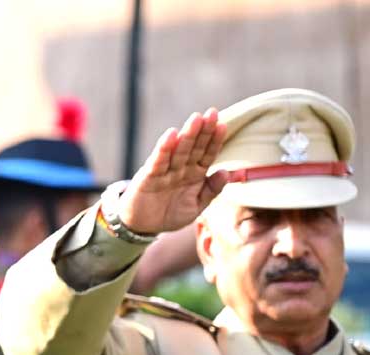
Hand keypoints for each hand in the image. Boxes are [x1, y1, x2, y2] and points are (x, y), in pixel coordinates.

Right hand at [118, 109, 228, 234]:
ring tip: (196, 119)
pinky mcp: (149, 176)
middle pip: (195, 147)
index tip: (223, 126)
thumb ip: (211, 190)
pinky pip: (158, 161)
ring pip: (179, 151)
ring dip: (187, 135)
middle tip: (212, 113)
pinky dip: (164, 149)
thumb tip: (227, 172)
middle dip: (204, 131)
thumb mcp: (196, 207)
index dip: (215, 141)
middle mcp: (181, 168)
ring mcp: (166, 171)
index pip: (207, 154)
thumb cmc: (169, 214)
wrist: (142, 226)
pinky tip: (171, 135)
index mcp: (195, 174)